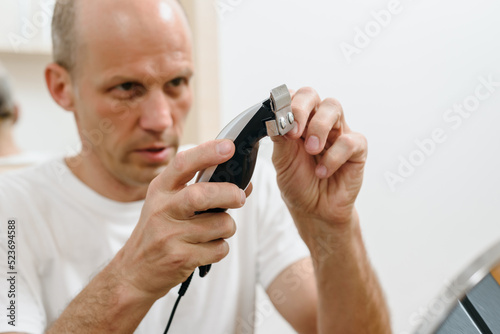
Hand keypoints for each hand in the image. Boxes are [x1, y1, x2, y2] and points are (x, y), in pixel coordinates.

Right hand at [113, 140, 247, 298]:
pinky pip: (218, 249)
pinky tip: (206, 248)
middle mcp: (161, 209)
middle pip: (202, 195)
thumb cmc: (159, 232)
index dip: (207, 153)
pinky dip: (220, 248)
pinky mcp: (179, 258)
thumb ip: (203, 190)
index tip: (228, 147)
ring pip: (219, 225)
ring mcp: (169, 235)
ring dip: (227, 227)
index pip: (182, 164)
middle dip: (229, 194)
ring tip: (216, 230)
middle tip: (239, 197)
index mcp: (160, 190)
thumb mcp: (170, 204)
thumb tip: (244, 185)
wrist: (134, 272)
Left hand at [271, 87, 366, 237]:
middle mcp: (318, 122)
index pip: (293, 97)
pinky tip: (323, 171)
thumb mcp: (281, 161)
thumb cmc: (298, 183)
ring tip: (311, 150)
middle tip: (294, 132)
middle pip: (312, 95)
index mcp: (298, 121)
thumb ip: (279, 138)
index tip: (280, 121)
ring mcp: (338, 132)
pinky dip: (334, 156)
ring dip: (318, 127)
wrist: (314, 211)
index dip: (286, 102)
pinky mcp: (356, 150)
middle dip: (301, 109)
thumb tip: (275, 118)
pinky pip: (350, 141)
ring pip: (333, 108)